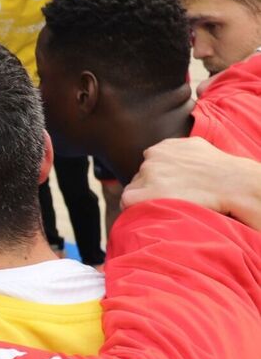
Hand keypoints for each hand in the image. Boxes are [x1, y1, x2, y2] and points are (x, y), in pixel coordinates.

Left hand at [122, 137, 260, 229]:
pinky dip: (133, 207)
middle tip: (169, 199)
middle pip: (140, 177)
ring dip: (145, 197)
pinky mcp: (147, 191)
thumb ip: (178, 150)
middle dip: (150, 188)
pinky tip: (147, 211)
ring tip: (166, 205)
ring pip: (135, 188)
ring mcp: (149, 173)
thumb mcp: (196, 147)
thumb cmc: (219, 169)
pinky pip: (127, 200)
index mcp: (162, 147)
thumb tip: (169, 153)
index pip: (148, 165)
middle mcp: (152, 157)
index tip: (168, 189)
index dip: (156, 180)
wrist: (232, 183)